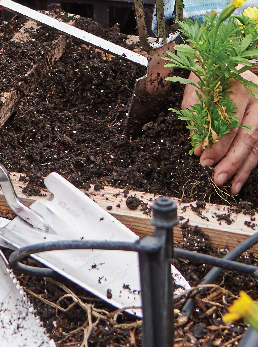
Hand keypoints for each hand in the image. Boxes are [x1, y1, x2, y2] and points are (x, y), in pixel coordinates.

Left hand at [183, 70, 257, 194]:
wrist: (228, 60)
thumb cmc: (210, 75)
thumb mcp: (196, 89)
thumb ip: (196, 116)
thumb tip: (198, 146)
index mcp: (238, 88)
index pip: (229, 121)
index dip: (217, 143)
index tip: (204, 159)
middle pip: (248, 135)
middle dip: (232, 161)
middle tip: (217, 178)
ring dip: (244, 168)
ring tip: (231, 187)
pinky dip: (250, 165)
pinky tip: (240, 179)